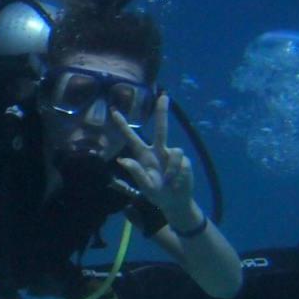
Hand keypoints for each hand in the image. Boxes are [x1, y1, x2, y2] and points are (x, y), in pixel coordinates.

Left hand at [112, 94, 198, 227]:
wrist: (176, 202)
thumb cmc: (156, 194)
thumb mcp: (144, 187)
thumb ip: (135, 173)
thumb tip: (122, 160)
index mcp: (143, 156)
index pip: (131, 138)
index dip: (123, 125)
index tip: (113, 111)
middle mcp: (158, 151)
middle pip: (161, 128)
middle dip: (162, 112)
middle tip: (164, 97)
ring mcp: (172, 155)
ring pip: (175, 151)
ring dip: (171, 169)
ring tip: (169, 182)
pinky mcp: (184, 161)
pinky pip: (181, 162)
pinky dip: (178, 173)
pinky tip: (177, 181)